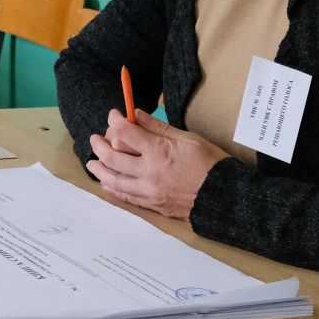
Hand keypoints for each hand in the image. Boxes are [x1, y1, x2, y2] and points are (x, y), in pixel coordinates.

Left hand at [86, 109, 227, 221]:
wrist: (225, 197)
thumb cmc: (210, 163)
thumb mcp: (187, 138)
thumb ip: (157, 127)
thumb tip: (135, 114)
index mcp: (158, 152)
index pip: (125, 132)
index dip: (115, 120)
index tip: (114, 115)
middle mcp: (149, 172)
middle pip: (112, 157)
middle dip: (100, 145)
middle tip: (95, 138)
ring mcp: (149, 191)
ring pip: (114, 179)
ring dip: (100, 169)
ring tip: (92, 162)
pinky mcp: (152, 204)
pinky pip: (125, 196)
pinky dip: (113, 188)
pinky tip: (107, 182)